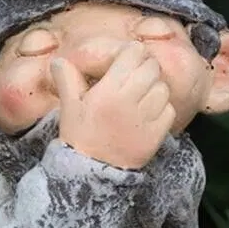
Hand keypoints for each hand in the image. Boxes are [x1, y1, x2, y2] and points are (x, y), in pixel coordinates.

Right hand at [50, 41, 174, 169]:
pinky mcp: (157, 134)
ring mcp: (146, 119)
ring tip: (141, 95)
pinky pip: (169, 109)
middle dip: (144, 67)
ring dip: (154, 87)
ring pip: (163, 87)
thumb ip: (67, 80)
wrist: (91, 174)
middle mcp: (130, 102)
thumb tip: (59, 60)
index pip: (134, 54)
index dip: (132, 53)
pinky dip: (162, 107)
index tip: (125, 60)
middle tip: (134, 76)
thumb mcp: (69, 108)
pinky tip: (148, 112)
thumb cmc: (80, 137)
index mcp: (107, 92)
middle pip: (151, 68)